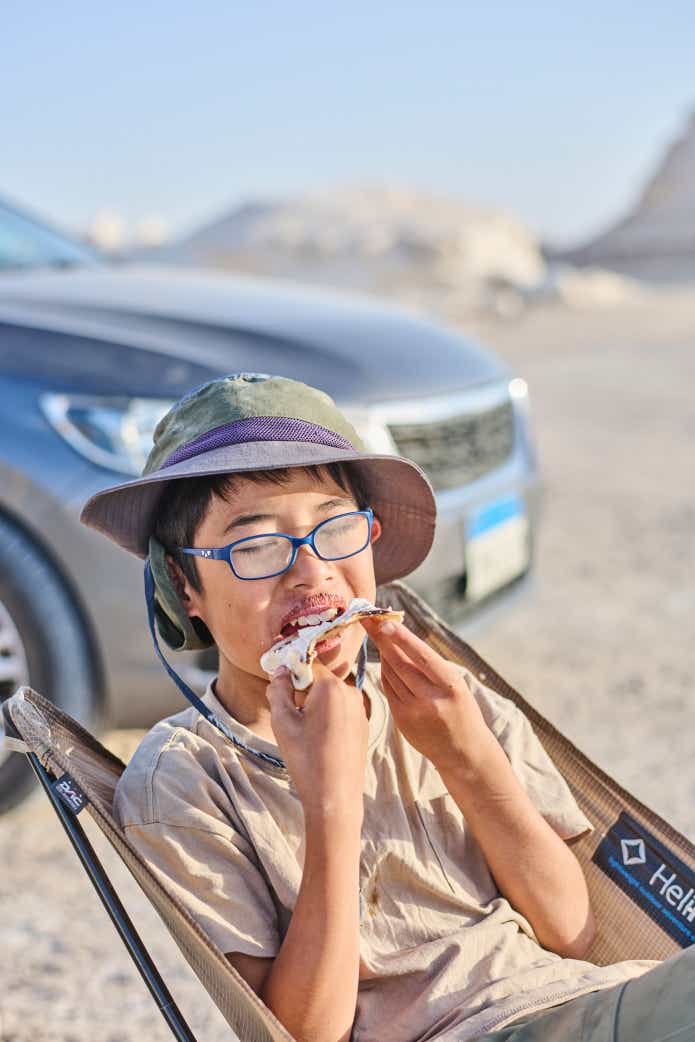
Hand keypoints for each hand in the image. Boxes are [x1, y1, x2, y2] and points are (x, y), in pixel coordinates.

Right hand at [265, 662, 367, 824]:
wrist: (335, 797)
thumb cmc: (306, 759)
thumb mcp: (283, 722)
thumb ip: (278, 690)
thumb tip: (281, 672)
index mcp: (331, 686)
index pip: (306, 664)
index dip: (290, 674)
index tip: (279, 689)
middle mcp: (351, 692)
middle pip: (319, 680)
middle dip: (302, 692)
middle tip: (289, 717)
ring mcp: (360, 708)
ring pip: (329, 696)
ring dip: (314, 706)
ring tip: (304, 733)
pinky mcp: (363, 724)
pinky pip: (340, 710)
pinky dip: (327, 718)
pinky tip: (319, 741)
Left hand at [361, 619, 490, 772]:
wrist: (463, 752)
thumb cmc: (461, 709)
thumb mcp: (456, 685)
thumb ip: (431, 666)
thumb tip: (399, 637)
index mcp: (450, 686)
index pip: (421, 656)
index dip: (401, 638)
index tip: (384, 621)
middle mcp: (431, 700)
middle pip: (399, 663)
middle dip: (382, 639)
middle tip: (369, 620)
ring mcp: (413, 712)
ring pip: (390, 674)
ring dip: (383, 653)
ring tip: (379, 635)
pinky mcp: (401, 721)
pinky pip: (388, 689)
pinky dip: (385, 672)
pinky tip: (386, 661)